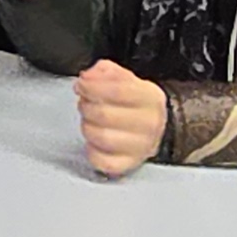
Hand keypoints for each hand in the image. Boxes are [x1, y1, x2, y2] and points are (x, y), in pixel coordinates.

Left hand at [75, 59, 167, 177]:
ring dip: (87, 126)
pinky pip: (102, 161)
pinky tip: (94, 141)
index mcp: (151, 98)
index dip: (92, 86)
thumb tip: (89, 76)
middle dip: (86, 106)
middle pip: (104, 115)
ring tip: (90, 120)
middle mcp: (150, 124)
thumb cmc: (134, 103)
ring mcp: (141, 147)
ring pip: (101, 137)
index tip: (81, 84)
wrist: (155, 127)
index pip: (118, 90)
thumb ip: (106, 72)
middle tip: (84, 102)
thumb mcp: (126, 79)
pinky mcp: (129, 164)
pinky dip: (91, 151)